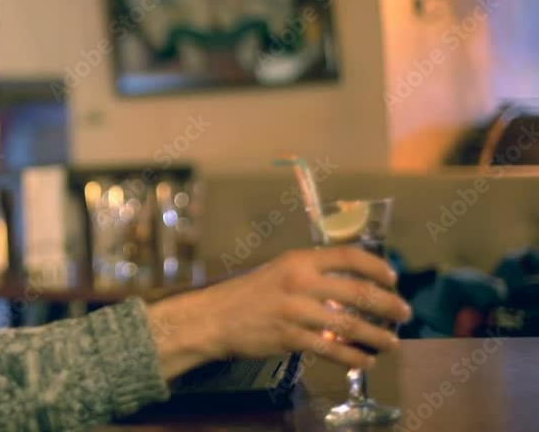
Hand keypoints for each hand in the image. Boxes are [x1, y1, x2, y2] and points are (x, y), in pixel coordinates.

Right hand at [147, 247, 412, 379]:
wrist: (214, 317)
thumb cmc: (247, 294)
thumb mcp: (278, 271)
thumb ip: (311, 275)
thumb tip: (350, 285)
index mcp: (298, 260)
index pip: (348, 256)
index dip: (376, 267)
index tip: (393, 278)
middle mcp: (300, 282)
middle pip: (358, 291)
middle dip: (388, 305)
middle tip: (403, 313)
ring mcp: (296, 312)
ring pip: (350, 324)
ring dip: (378, 335)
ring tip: (392, 342)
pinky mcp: (290, 338)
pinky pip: (331, 349)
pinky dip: (353, 357)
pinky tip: (364, 360)